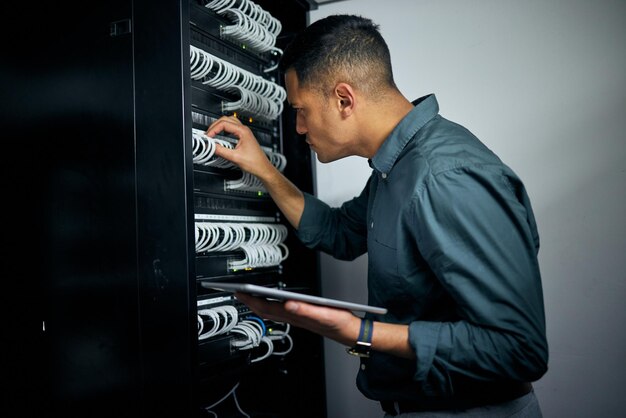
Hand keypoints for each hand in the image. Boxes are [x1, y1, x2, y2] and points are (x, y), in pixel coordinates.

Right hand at [206, 116, 274, 177]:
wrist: (263, 168)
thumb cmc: (254, 163)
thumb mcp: (234, 157)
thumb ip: (220, 150)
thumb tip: (210, 146)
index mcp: (243, 131)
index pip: (223, 124)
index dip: (213, 129)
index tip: (208, 137)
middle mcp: (244, 129)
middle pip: (225, 119)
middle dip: (214, 126)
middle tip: (207, 134)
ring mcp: (244, 132)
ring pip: (229, 121)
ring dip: (219, 126)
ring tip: (212, 133)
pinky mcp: (243, 136)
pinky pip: (232, 127)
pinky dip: (224, 129)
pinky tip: (220, 135)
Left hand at [234, 292, 361, 346]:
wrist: (350, 332)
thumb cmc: (339, 324)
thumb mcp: (324, 314)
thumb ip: (306, 310)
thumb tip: (289, 304)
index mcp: (296, 315)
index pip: (267, 307)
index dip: (252, 300)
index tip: (239, 292)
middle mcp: (294, 317)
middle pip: (266, 310)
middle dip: (250, 302)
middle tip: (238, 292)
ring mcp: (297, 318)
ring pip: (272, 312)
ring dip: (259, 304)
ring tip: (250, 296)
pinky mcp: (302, 317)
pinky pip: (281, 312)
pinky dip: (271, 305)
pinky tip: (272, 302)